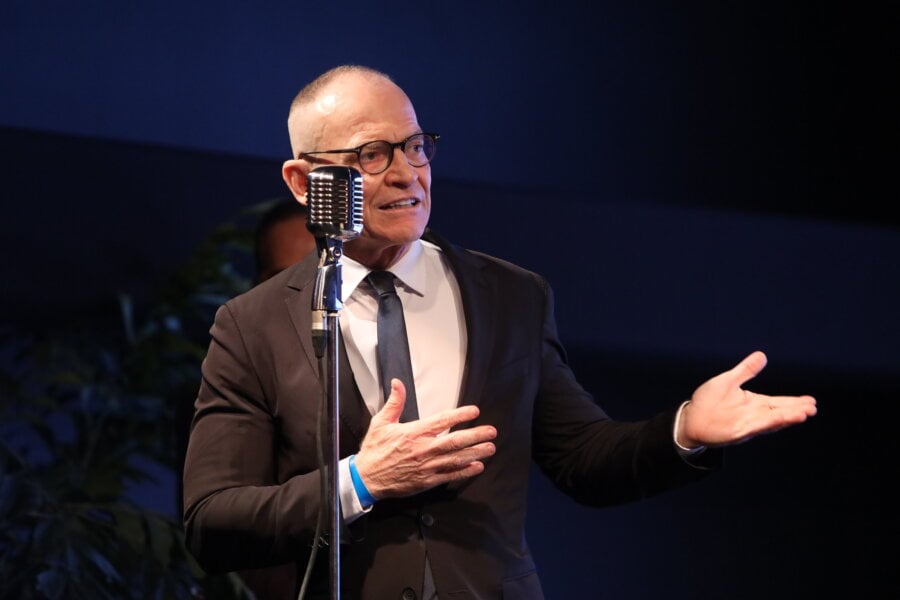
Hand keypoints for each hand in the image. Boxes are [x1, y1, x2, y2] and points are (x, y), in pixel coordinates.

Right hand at [353, 379, 497, 499]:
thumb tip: (397, 383)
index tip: (474, 411)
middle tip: (491, 431)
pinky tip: (477, 467)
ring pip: (456, 459)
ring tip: (490, 447)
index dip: (460, 415)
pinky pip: (450, 476)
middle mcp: (423, 449)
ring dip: (475, 453)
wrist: (367, 478)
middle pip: (455, 441)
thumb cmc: (375, 450)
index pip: (441, 421)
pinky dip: (464, 472)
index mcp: (413, 433)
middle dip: (475, 435)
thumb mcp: (381, 422)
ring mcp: (427, 466)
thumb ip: (394, 402)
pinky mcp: (427, 481)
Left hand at [676, 350, 816, 447]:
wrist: (691, 418)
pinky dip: (767, 424)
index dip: (794, 402)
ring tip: (803, 414)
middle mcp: (754, 415)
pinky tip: (778, 420)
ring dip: (786, 419)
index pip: (779, 403)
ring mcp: (746, 424)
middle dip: (796, 411)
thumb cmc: (708, 401)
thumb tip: (762, 355)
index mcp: (754, 403)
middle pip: (779, 413)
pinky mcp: (737, 432)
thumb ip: (745, 370)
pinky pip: (754, 427)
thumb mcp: (728, 381)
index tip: (811, 401)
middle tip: (813, 408)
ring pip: (771, 422)